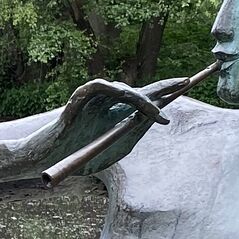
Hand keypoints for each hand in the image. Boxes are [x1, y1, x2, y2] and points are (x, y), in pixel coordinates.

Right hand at [46, 75, 191, 171]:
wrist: (53, 158)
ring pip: (125, 90)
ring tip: (157, 114)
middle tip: (185, 81)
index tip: (186, 85)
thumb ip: (135, 133)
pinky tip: (129, 97)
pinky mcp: (81, 96)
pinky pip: (101, 87)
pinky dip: (116, 91)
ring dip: (143, 100)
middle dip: (163, 86)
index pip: (146, 98)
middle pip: (140, 89)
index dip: (165, 92)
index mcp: (118, 113)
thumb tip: (156, 118)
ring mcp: (96, 98)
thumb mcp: (117, 148)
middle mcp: (110, 102)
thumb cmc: (82, 156)